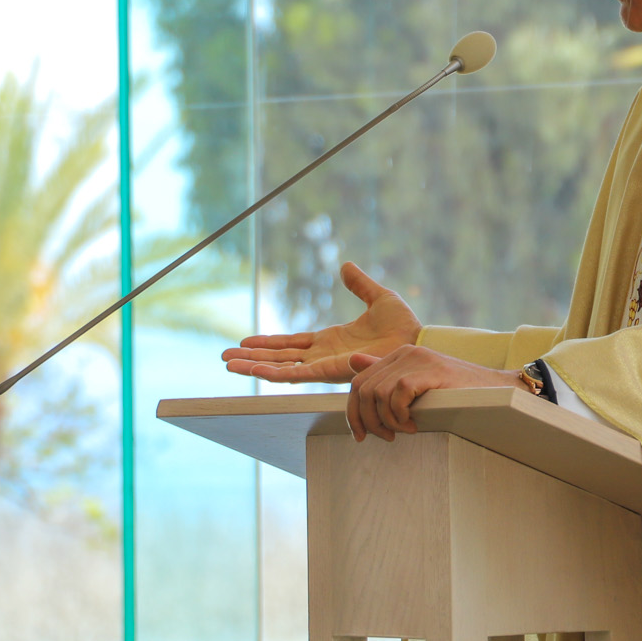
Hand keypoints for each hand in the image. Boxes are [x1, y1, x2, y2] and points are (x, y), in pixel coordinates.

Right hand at [223, 262, 421, 382]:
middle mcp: (323, 355)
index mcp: (330, 340)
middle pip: (278, 357)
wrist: (416, 341)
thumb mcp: (378, 297)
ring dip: (253, 365)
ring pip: (281, 367)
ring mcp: (324, 365)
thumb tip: (346, 266)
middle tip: (225, 357)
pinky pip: (295, 374)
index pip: (290, 343)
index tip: (246, 342)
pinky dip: (273, 372)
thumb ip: (359, 284)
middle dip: (251, 357)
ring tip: (228, 363)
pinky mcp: (329, 371)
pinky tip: (253, 370)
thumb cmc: (404, 327)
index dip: (268, 343)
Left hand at [343, 345, 524, 441]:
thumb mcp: (417, 384)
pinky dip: (400, 415)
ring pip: (377, 393)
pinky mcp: (431, 370)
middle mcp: (406, 352)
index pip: (358, 382)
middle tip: (384, 437)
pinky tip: (414, 424)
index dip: (353, 412)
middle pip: (363, 389)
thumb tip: (353, 362)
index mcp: (399, 355)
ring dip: (387, 421)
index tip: (361, 435)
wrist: (496, 389)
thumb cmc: (458, 392)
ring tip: (404, 430)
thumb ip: (385, 373)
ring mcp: (418, 359)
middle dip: (366, 420)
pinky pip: (398, 394)